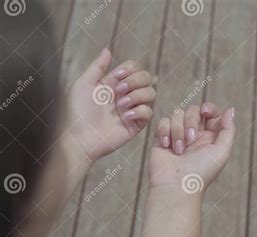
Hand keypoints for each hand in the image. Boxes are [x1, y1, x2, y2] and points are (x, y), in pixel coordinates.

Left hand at [65, 48, 155, 163]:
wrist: (79, 137)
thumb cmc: (77, 112)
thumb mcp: (84, 84)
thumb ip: (97, 67)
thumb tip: (107, 50)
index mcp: (114, 84)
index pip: (135, 68)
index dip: (131, 68)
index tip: (117, 75)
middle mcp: (126, 95)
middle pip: (147, 78)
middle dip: (136, 80)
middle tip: (119, 91)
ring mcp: (132, 109)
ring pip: (151, 93)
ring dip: (138, 95)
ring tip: (121, 105)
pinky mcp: (136, 125)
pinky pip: (149, 113)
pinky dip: (140, 110)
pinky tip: (126, 115)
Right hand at [148, 103, 234, 196]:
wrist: (176, 186)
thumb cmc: (201, 172)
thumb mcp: (222, 151)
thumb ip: (228, 129)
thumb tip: (230, 109)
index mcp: (210, 136)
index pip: (210, 112)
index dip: (208, 108)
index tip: (206, 113)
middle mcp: (194, 134)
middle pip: (193, 110)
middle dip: (192, 121)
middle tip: (191, 140)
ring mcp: (178, 135)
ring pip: (177, 114)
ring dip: (178, 130)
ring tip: (179, 150)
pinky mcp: (162, 138)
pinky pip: (163, 121)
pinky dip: (165, 131)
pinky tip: (167, 146)